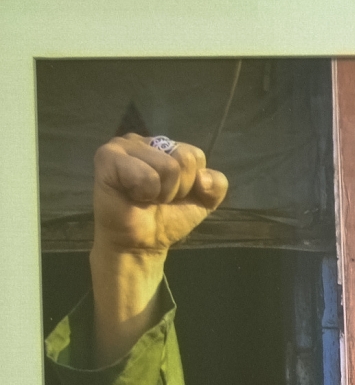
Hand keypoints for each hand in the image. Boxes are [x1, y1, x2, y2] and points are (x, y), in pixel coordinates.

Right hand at [92, 133, 227, 255]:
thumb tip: (203, 177)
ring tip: (145, 197)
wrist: (142, 243)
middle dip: (178, 187)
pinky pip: (145, 175)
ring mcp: (124, 145)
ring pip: (168, 167)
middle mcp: (145, 141)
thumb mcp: (204, 202)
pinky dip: (145, 192)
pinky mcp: (107, 157)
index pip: (196, 155)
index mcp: (166, 146)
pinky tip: (131, 195)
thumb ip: (217, 184)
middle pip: (185, 158)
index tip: (174, 195)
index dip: (192, 183)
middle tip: (157, 197)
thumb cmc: (167, 218)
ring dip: (161, 192)